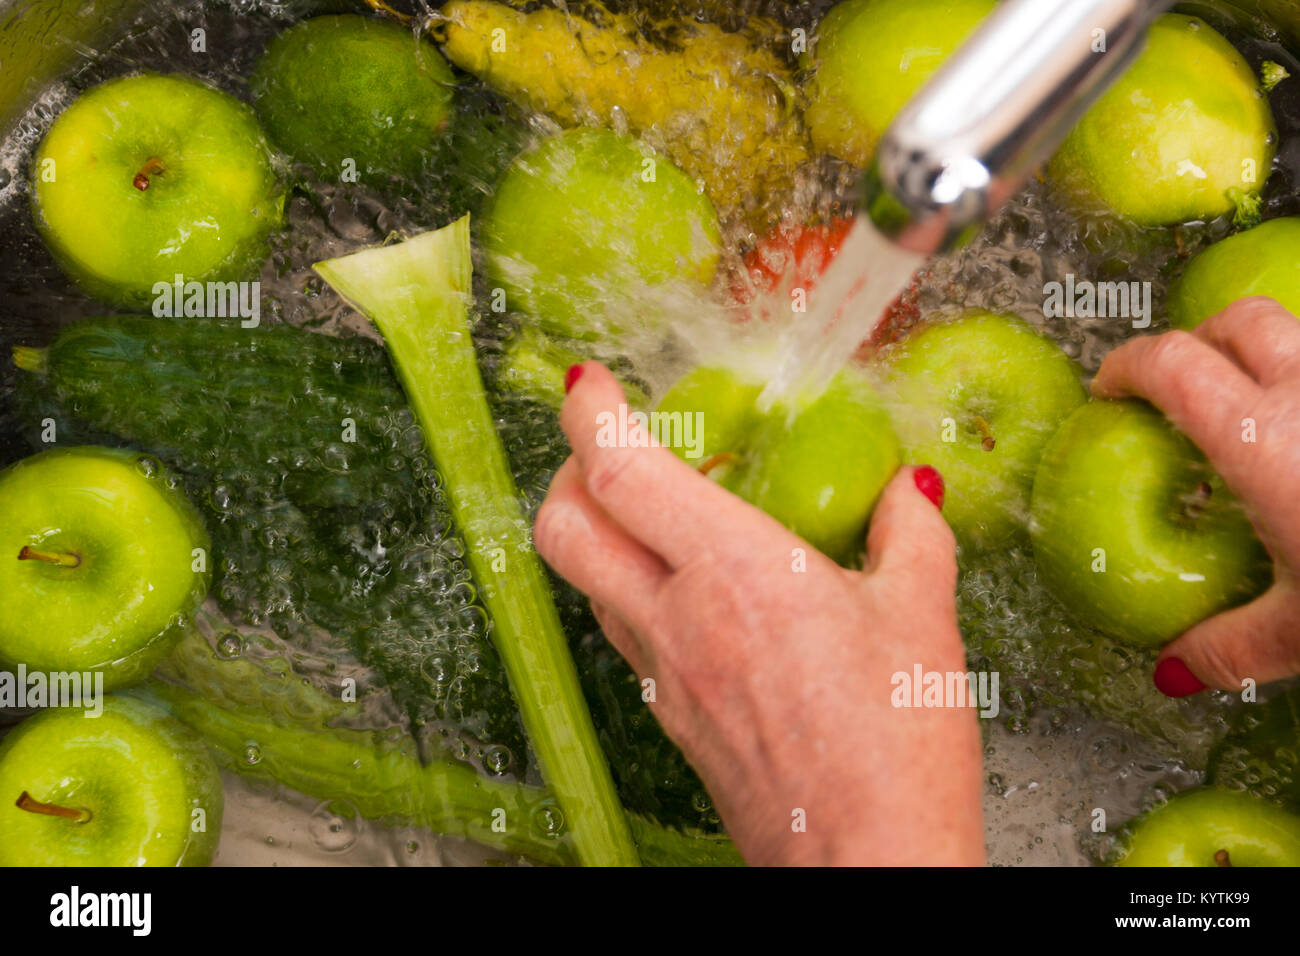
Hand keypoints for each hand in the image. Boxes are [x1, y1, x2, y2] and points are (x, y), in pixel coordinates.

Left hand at [534, 363, 984, 865]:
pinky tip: (691, 594)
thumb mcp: (923, 620)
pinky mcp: (670, 716)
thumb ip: (910, 536)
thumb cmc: (897, 751)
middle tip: (605, 447)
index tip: (590, 383)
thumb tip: (908, 491)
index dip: (590, 415)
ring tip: (652, 512)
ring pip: (585, 582)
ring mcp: (663, 674)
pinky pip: (623, 633)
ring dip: (595, 532)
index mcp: (735, 573)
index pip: (621, 472)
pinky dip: (631, 590)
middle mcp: (677, 619)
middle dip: (565, 471)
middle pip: (563, 528)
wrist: (867, 866)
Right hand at [1092, 297, 1299, 694]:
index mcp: (1263, 441)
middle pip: (1239, 321)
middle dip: (1196, 340)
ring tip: (1253, 412)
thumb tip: (1176, 669)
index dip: (1128, 364)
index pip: (1173, 363)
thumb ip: (1229, 648)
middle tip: (1176, 387)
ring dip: (1265, 357)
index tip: (1110, 389)